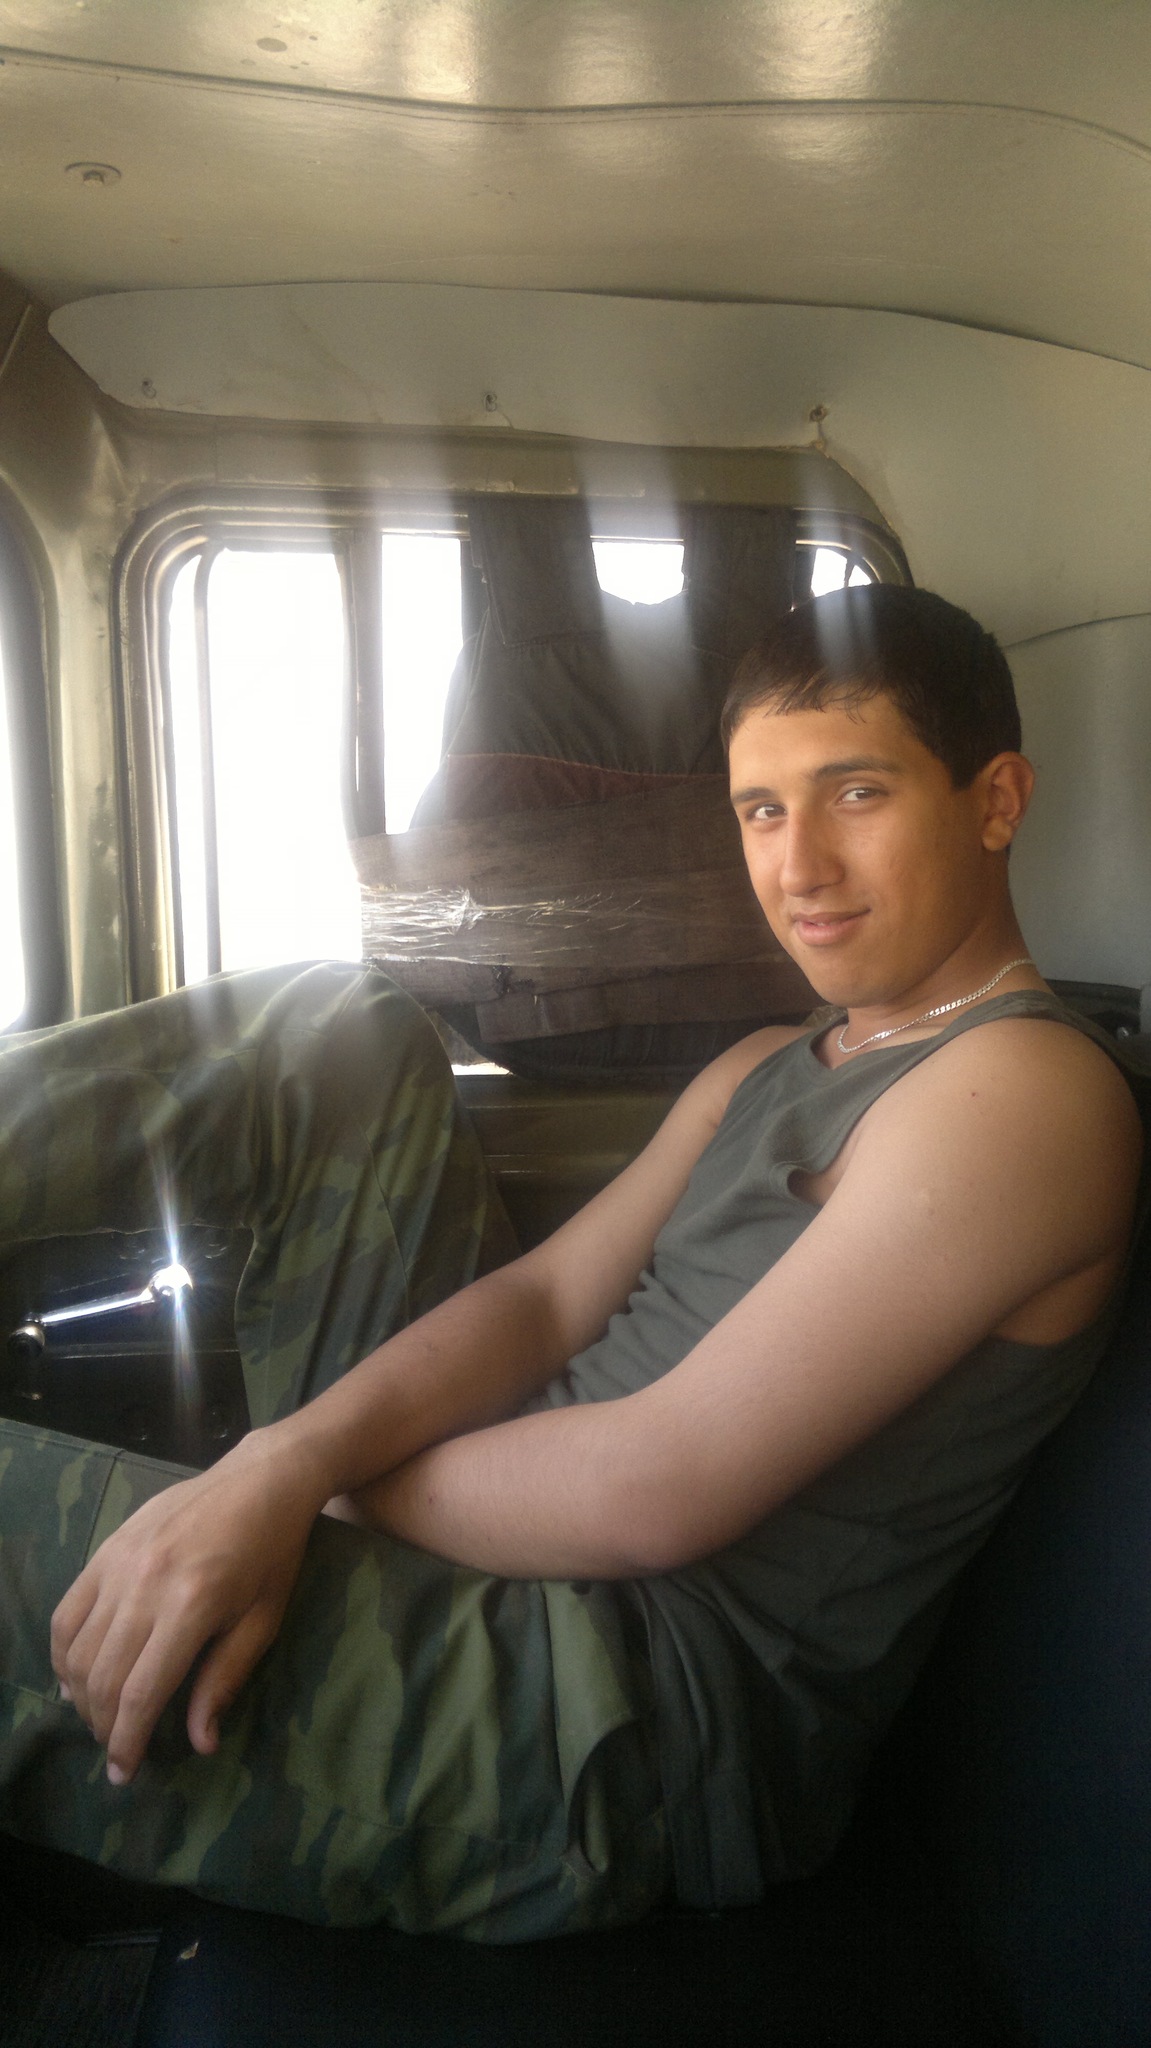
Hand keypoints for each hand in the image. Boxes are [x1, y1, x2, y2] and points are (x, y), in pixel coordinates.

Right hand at [50, 1430, 327, 1784]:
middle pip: (103, 1677)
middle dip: (103, 1726)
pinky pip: (67, 1611)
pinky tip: (76, 1674)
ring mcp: (120, 1563)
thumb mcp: (263, 1621)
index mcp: (191, 1606)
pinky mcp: (106, 1548)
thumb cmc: (273, 1553)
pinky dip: (64, 1651)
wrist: (261, 1479)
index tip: (124, 1773)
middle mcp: (145, 1584)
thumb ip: (224, 1680)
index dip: (127, 1741)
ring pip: (77, 1649)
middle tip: (116, 1749)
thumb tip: (200, 1743)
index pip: (140, 1692)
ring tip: (100, 1717)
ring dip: (81, 1695)